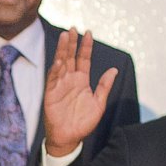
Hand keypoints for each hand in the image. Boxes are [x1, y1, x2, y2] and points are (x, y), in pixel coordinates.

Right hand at [39, 27, 114, 156]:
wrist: (69, 138)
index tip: (89, 33)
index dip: (86, 46)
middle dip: (72, 43)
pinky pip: (53, 79)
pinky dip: (56, 70)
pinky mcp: (51, 94)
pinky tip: (59, 60)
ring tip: (65, 36)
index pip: (84, 59)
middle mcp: (70, 80)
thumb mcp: (99, 104)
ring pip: (61, 63)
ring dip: (62, 50)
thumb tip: (114, 70)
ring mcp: (60, 85)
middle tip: (73, 28)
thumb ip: (104, 86)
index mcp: (82, 81)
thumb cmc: (83, 123)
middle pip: (70, 57)